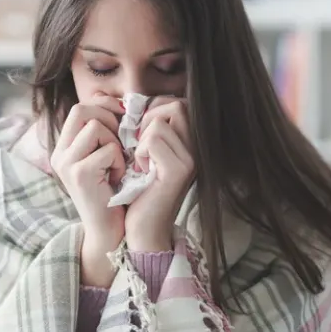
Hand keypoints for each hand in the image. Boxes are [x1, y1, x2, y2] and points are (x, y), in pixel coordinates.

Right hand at [50, 94, 125, 286]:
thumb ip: (104, 132)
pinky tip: (118, 179)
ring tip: (118, 164)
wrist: (109, 232)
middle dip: (110, 119)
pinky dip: (120, 162)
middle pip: (83, 109)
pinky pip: (108, 149)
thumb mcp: (105, 157)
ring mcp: (66, 163)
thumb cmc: (114, 193)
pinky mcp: (79, 174)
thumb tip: (117, 100)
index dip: (105, 107)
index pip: (80, 107)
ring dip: (116, 142)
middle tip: (121, 141)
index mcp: (64, 147)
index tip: (123, 119)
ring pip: (96, 126)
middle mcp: (59, 153)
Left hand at [125, 96, 194, 251]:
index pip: (177, 103)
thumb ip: (148, 129)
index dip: (153, 110)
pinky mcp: (179, 170)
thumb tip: (134, 102)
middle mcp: (197, 149)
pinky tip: (141, 171)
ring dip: (141, 140)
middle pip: (175, 105)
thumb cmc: (138, 191)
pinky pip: (153, 139)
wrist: (142, 229)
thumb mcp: (145, 154)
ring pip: (159, 122)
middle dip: (148, 119)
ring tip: (141, 162)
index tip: (140, 134)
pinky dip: (139, 153)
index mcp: (190, 143)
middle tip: (139, 145)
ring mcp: (191, 159)